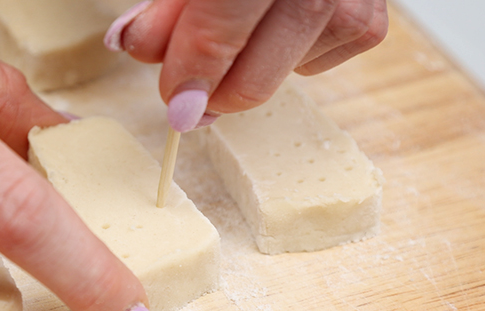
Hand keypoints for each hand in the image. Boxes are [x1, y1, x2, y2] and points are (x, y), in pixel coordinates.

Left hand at [105, 0, 387, 130]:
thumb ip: (167, 3)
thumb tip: (135, 45)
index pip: (224, 20)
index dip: (195, 69)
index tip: (176, 104)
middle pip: (262, 66)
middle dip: (218, 94)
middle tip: (189, 99)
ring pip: (292, 68)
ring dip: (250, 70)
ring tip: (232, 40)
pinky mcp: (372, 13)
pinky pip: (320, 60)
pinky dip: (289, 59)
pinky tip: (274, 29)